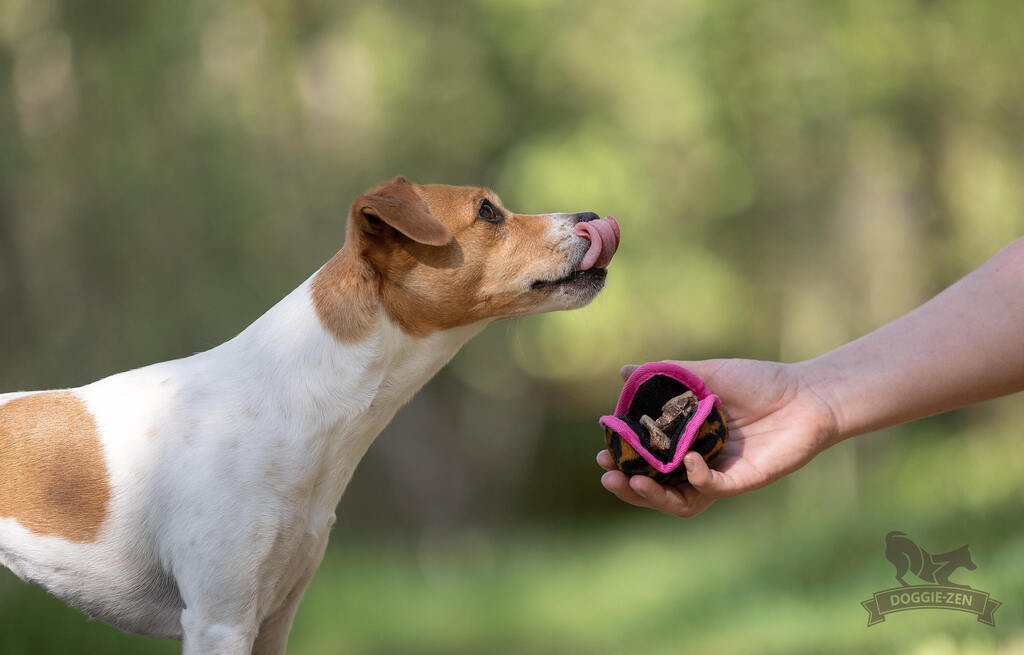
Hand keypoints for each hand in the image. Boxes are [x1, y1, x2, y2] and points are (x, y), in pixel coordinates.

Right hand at [597, 359, 838, 517]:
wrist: (806, 393)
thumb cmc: (757, 382)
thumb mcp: (704, 375)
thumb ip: (665, 377)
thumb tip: (624, 372)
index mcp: (685, 442)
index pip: (646, 461)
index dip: (622, 461)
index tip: (602, 452)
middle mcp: (698, 463)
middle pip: (656, 487)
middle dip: (628, 485)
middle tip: (608, 475)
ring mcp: (719, 475)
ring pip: (679, 500)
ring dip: (653, 496)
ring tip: (633, 483)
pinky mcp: (742, 481)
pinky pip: (711, 489)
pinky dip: (696, 478)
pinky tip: (688, 460)